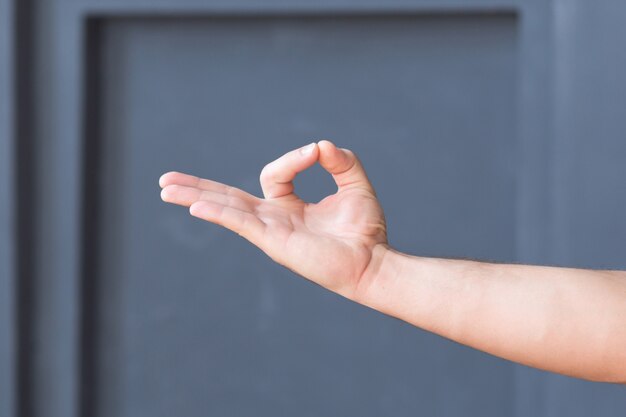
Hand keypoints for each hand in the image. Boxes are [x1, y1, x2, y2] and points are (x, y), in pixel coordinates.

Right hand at [159, 140, 387, 299]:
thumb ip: (340, 160)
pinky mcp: (274, 242)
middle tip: (166, 180)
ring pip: (225, 209)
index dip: (294, 157)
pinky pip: (241, 223)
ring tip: (164, 189)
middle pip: (227, 198)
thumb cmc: (365, 230)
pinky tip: (196, 206)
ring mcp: (270, 231)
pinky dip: (219, 213)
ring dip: (194, 197)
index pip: (273, 173)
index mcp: (288, 206)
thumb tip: (320, 145)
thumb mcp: (355, 183)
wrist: (374, 262)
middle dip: (197, 187)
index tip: (319, 153)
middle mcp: (273, 219)